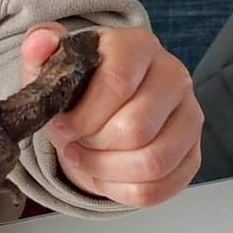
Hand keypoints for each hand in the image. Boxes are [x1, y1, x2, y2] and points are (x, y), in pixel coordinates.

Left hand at [19, 23, 202, 206]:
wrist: (101, 110)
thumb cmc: (78, 86)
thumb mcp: (52, 64)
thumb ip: (39, 47)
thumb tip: (40, 41)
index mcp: (138, 46)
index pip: (119, 82)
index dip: (84, 115)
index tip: (61, 128)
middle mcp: (173, 76)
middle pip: (137, 128)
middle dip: (94, 146)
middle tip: (73, 144)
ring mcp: (189, 116)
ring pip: (152, 162)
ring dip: (106, 170)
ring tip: (85, 159)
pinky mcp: (192, 154)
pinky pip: (160, 188)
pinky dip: (122, 190)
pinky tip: (104, 174)